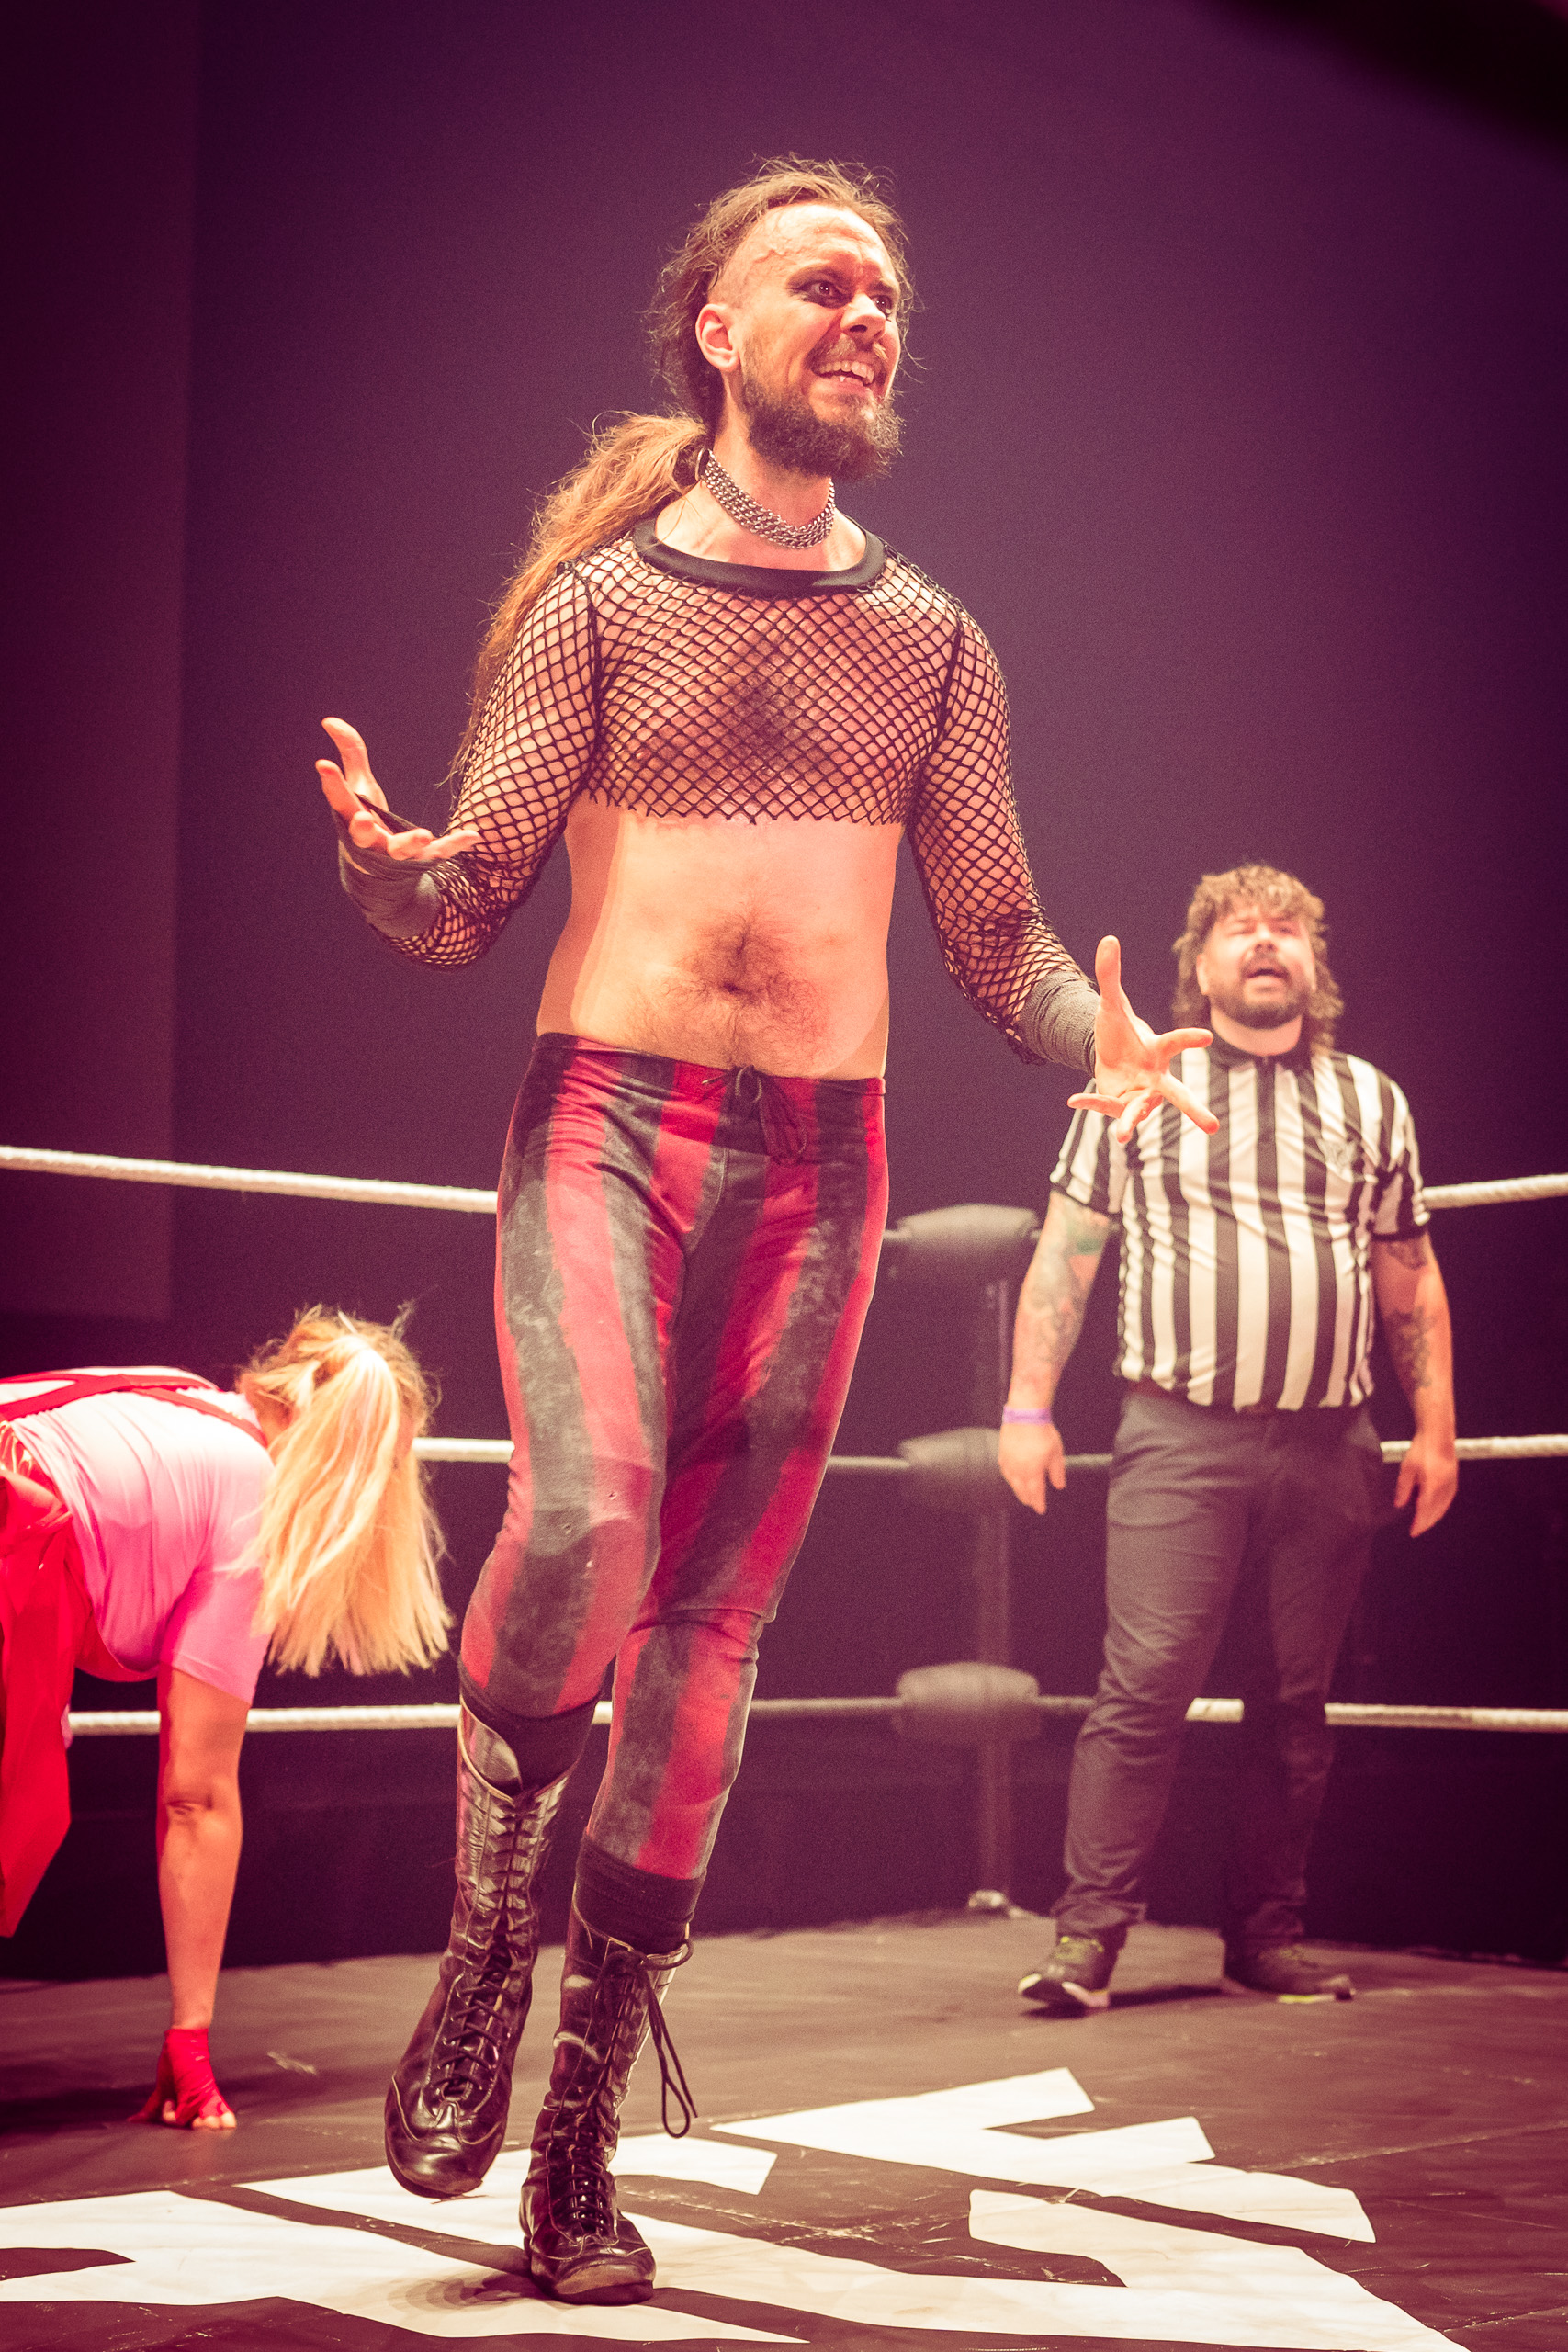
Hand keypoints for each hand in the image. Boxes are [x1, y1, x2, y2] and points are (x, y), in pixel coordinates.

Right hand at [316, 718, 478, 862]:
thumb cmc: (368, 820)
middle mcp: (371, 840)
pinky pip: (440, 853)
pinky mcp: (422, 859)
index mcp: (352, 819)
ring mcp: (396, 853)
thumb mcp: (360, 786)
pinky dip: (455, 845)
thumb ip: (351, 753)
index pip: (339, 800)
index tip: (323, 764)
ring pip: (401, 851)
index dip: (332, 783)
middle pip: (362, 837)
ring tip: (424, 834)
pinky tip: (473, 835)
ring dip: (411, 843)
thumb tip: (329, 720)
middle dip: (362, 829)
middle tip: (364, 818)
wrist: (381, 871)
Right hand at [997, 1418, 1065, 1514]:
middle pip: (1021, 1491)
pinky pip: (1005, 1471)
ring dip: (1018, 1490)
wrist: (1025, 1415)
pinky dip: (1010, 1478)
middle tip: (1032, 1503)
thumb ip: (1057, 1472)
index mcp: (1032, 1472)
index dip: (1038, 1503)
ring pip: (1012, 1482)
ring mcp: (1008, 1462)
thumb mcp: (1056, 1454)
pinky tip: (1012, 1477)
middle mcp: (1018, 1470)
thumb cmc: (1041, 1432)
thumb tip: (1059, 1485)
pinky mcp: (1002, 1453)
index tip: (1041, 1509)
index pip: (1035, 1493)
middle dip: (1027, 1499)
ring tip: (1022, 1493)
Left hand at [1070, 936, 1217, 1140]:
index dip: (1190, 1038)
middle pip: (1177, 1094)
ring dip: (1131, 1122)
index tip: (1208, 1038)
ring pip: (1139, 1111)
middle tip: (1212, 1126)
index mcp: (1156, 1049)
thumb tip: (1108, 939)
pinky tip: (1073, 1100)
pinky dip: (1091, 1103)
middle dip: (1193, 1109)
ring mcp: (1138, 1095)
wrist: (1108, 1056)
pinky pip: (1106, 1106)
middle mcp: (1154, 1076)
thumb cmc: (1119, 1030)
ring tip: (1122, 1138)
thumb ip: (1109, 975)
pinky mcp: (1119, 1105)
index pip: (1175, 1042)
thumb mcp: (1110, 1003)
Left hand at [1393, 1430, 1458, 1536]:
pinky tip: (1435, 1510)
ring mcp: (1451, 1484)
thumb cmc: (1422, 1449)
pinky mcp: (1454, 1481)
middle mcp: (1444, 1488)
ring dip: (1434, 1517)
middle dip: (1426, 1523)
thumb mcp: (1407, 1468)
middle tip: (1417, 1530)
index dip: (1419, 1523)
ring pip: (1443, 1507)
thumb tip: (1400, 1504)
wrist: (1438, 1435)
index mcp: (1432, 1485)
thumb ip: (1403, 1488)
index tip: (1412, 1532)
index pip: (1425, 1511)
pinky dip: (1440, 1508)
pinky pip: (1447, 1500)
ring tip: (1424, 1523)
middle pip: (1435, 1512)